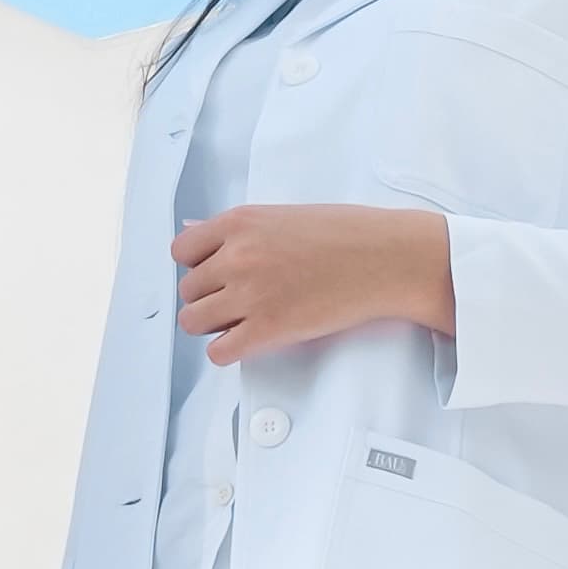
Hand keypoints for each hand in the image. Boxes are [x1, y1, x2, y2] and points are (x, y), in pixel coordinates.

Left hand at [171, 204, 453, 364]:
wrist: (386, 258)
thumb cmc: (346, 234)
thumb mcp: (282, 215)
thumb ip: (236, 229)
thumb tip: (194, 230)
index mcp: (240, 222)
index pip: (181, 250)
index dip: (197, 265)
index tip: (216, 272)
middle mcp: (237, 256)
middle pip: (188, 289)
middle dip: (209, 297)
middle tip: (239, 299)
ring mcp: (250, 293)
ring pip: (193, 321)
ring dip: (213, 325)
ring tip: (243, 320)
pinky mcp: (267, 329)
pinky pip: (218, 352)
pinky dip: (228, 351)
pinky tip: (250, 340)